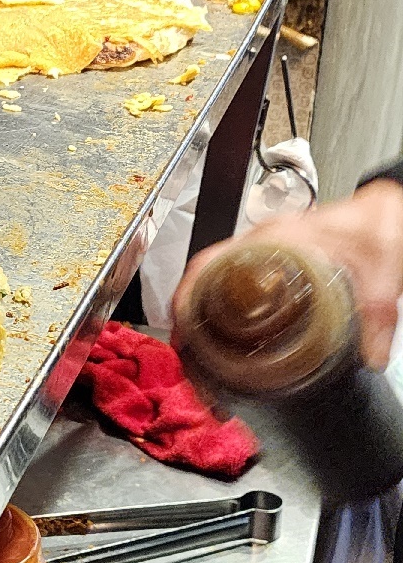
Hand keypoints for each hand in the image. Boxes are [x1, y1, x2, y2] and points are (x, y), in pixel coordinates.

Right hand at [173, 179, 402, 370]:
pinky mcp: (271, 252)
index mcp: (278, 238)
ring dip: (199, 301)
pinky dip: (218, 294)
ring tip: (197, 337)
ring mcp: (264, 244)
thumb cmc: (376, 222)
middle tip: (184, 340)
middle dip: (186, 305)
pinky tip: (225, 321)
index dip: (187, 292)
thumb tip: (370, 355)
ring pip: (214, 270)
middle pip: (204, 269)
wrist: (386, 207)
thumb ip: (378, 312)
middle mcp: (264, 239)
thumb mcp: (381, 269)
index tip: (180, 320)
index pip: (213, 259)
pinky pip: (232, 271)